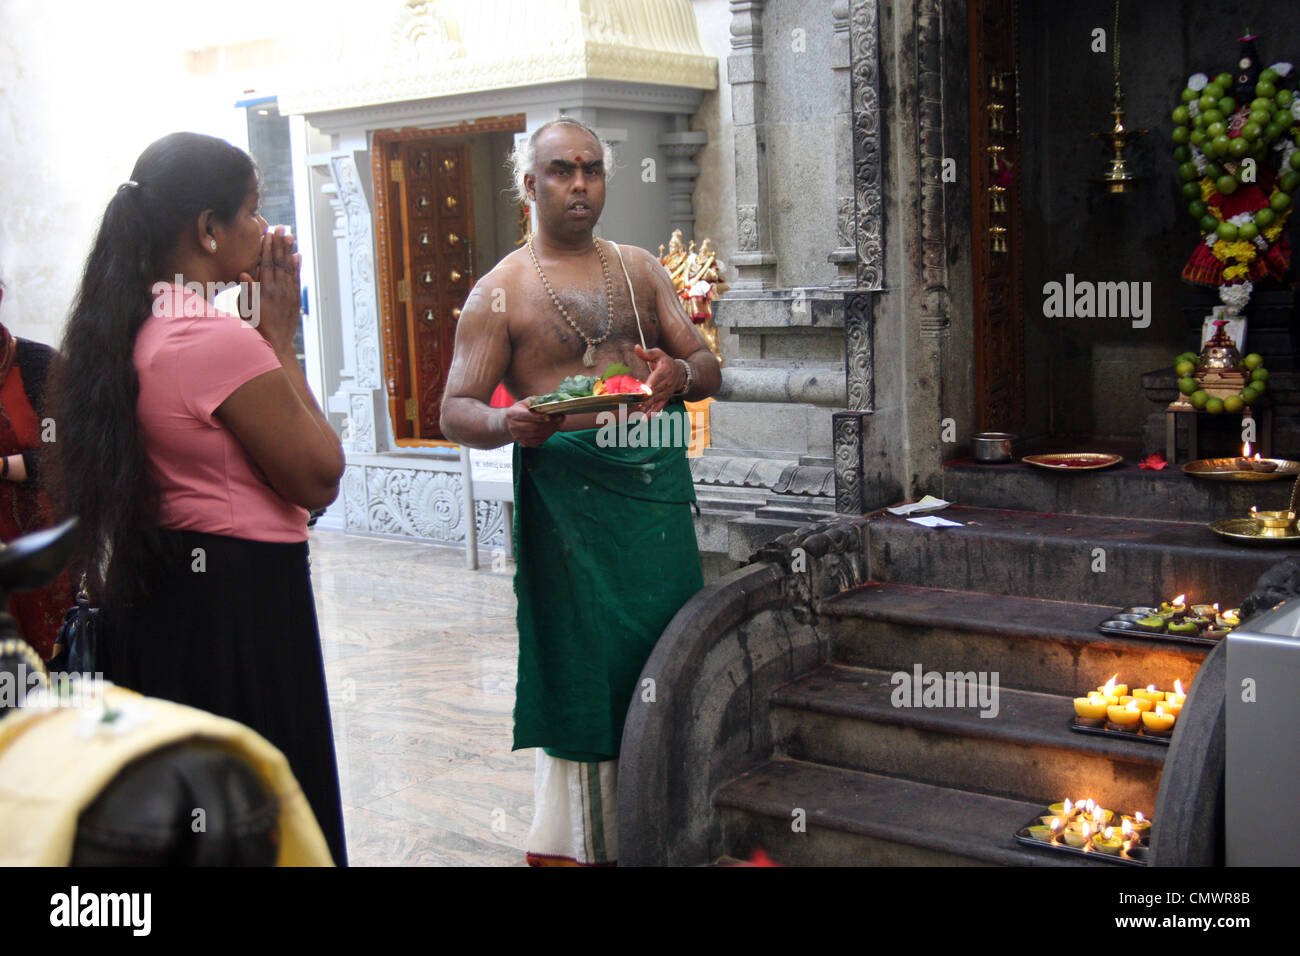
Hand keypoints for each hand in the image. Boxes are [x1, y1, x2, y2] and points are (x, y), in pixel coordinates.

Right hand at [240, 227, 300, 353]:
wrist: (276, 342)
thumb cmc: (255, 326)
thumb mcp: (245, 309)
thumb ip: (246, 291)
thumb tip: (244, 274)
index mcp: (265, 291)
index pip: (266, 264)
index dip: (267, 248)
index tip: (267, 234)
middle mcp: (279, 290)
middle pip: (279, 262)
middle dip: (280, 243)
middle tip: (281, 228)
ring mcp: (289, 294)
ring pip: (290, 268)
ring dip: (289, 250)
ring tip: (290, 235)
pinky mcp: (296, 299)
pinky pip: (297, 279)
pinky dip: (297, 267)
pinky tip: (298, 256)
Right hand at [504, 399, 564, 446]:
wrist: (514, 421)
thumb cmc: (523, 409)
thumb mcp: (527, 402)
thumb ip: (536, 401)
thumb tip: (547, 404)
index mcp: (512, 413)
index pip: (526, 416)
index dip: (538, 417)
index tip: (549, 416)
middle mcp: (513, 426)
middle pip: (533, 426)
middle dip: (548, 423)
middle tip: (560, 418)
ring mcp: (517, 436)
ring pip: (537, 434)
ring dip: (550, 429)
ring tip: (559, 423)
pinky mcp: (523, 443)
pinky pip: (538, 441)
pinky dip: (547, 436)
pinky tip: (553, 429)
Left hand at [633, 344, 683, 415]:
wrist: (681, 373)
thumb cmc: (666, 362)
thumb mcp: (658, 354)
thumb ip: (647, 353)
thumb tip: (636, 347)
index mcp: (663, 371)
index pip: (656, 378)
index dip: (650, 385)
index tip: (643, 391)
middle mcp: (665, 383)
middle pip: (654, 392)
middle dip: (644, 399)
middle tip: (634, 404)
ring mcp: (666, 392)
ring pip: (655, 401)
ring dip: (646, 407)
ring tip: (637, 413)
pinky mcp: (665, 399)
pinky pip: (659, 407)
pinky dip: (652, 413)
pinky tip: (644, 420)